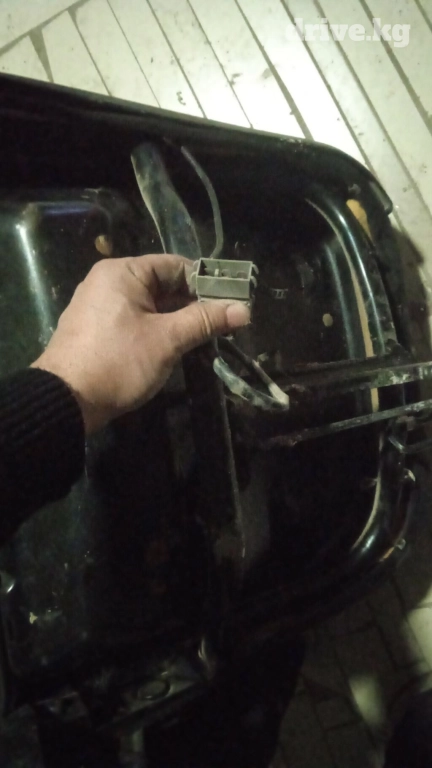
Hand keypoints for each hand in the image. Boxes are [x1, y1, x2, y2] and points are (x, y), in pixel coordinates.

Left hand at [31, 254, 249, 433]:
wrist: (66, 401)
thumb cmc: (118, 361)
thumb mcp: (167, 340)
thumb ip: (205, 321)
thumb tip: (245, 310)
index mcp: (123, 272)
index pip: (176, 266)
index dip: (207, 283)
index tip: (232, 303)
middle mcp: (109, 282)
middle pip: (164, 285)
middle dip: (194, 305)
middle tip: (225, 324)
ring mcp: (101, 306)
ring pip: (152, 306)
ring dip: (179, 320)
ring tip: (208, 338)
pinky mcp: (99, 330)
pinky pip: (137, 321)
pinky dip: (159, 330)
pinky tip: (179, 347)